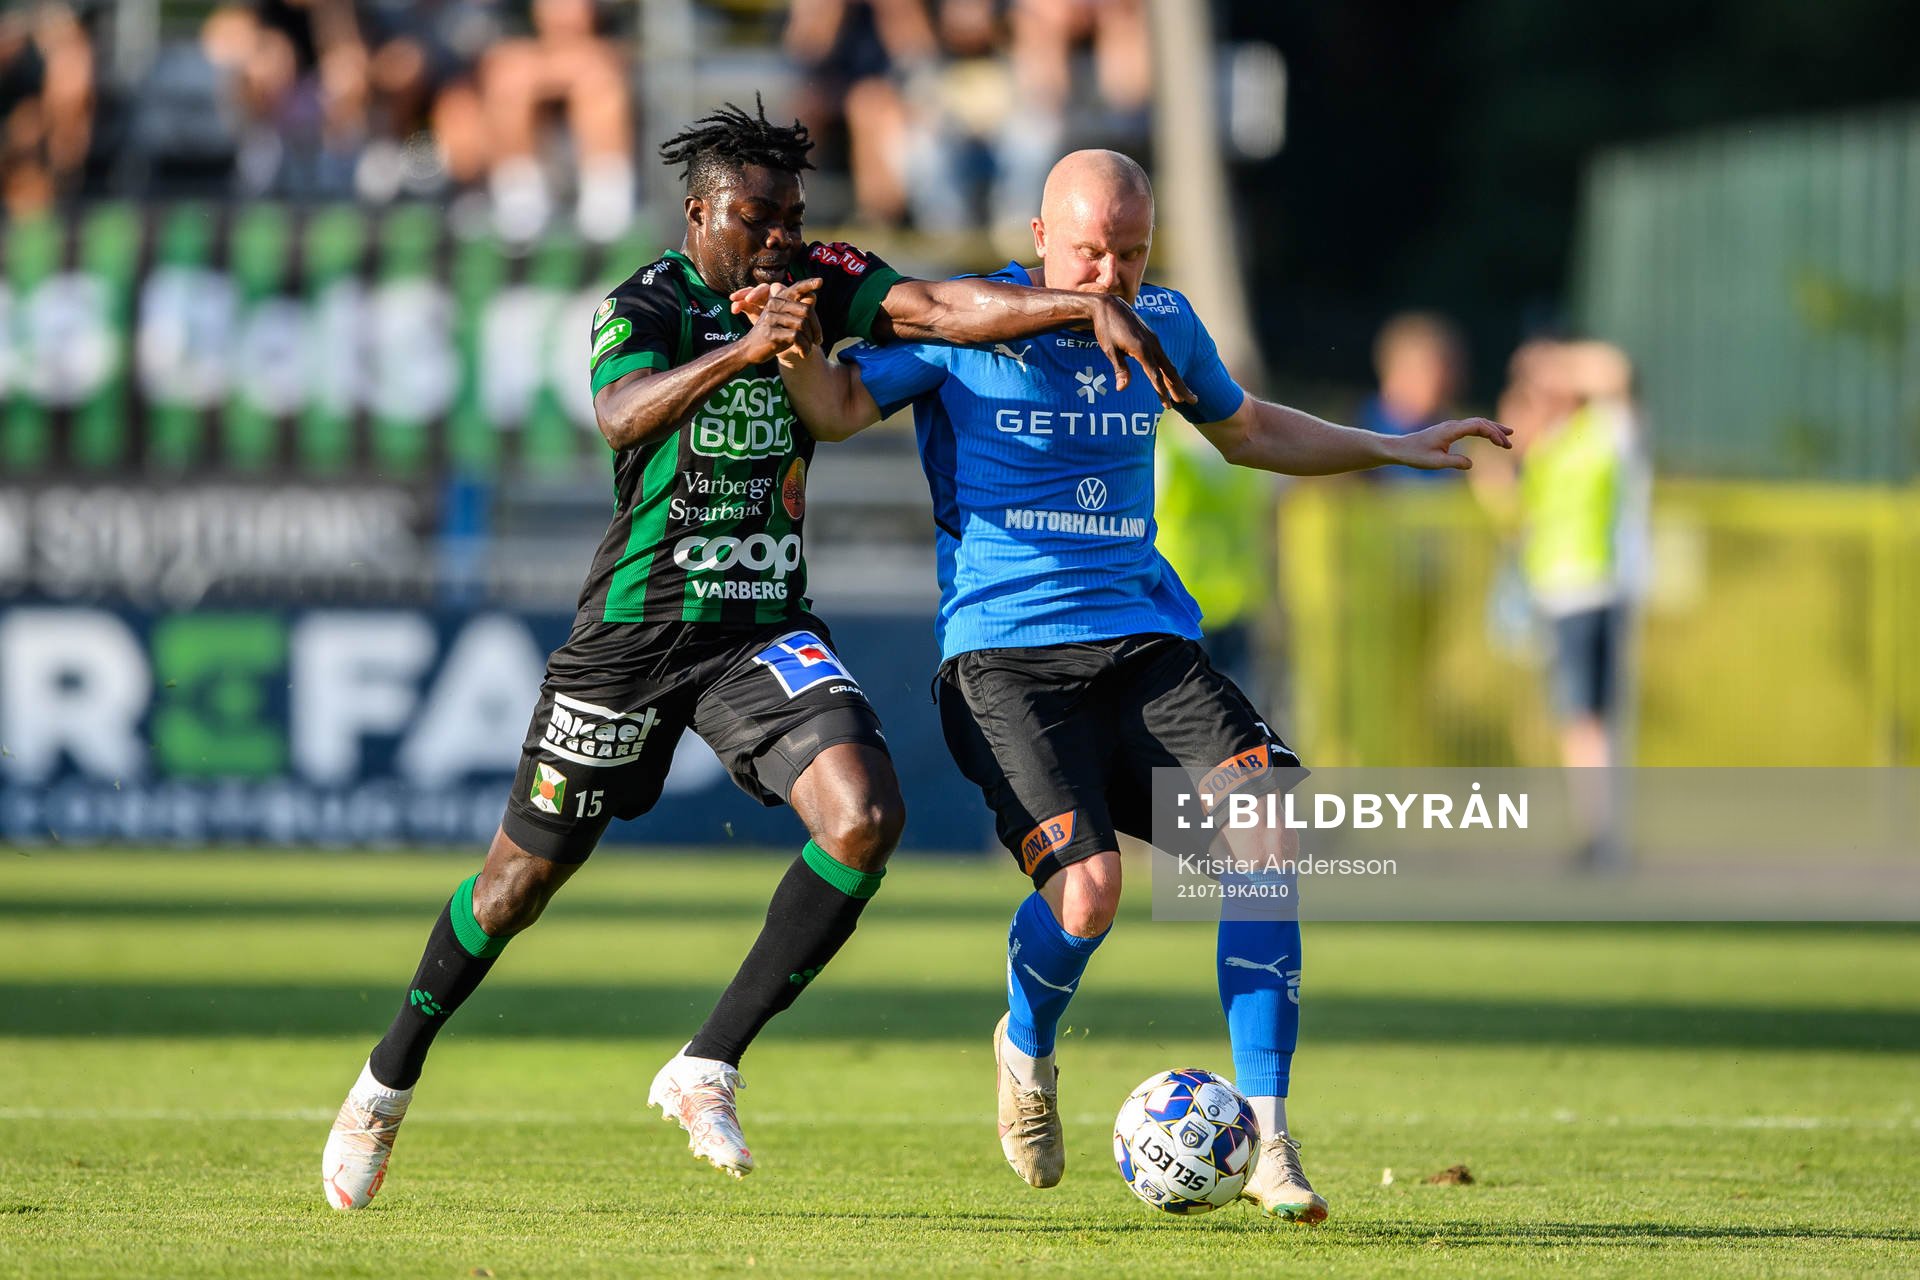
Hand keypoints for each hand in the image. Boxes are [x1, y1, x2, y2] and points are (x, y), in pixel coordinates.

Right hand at [736, 278, 820, 365]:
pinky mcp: (771, 332)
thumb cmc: (773, 335)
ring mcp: (771, 318)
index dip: (808, 284)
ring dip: (809, 340)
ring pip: (802, 324)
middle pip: (807, 310)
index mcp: (778, 300)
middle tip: (818, 341)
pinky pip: (796, 336)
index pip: (796, 289)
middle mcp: (774, 305)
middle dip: (816, 328)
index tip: (820, 281)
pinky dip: (804, 347)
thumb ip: (797, 311)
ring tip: (808, 349)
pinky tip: (803, 353)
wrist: (750, 351)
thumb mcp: (785, 321)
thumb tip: (813, 296)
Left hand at [1086, 295, 1194, 408]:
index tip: (1168, 405)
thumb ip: (1120, 369)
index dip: (1162, 391)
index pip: (1155, 375)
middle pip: (1170, 370)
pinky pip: (1163, 358)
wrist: (1109, 305)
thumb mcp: (1110, 350)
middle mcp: (1152, 345)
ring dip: (1177, 381)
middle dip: (1181, 387)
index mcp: (1142, 349)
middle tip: (1193, 401)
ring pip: (1168, 365)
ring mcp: (1154, 341)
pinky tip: (1170, 378)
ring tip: (1185, 396)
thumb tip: (1122, 389)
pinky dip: (1169, 370)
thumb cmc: (1106, 328)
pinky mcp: (1151, 338)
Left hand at [1393, 417, 1513, 469]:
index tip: (1502, 444)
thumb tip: (1470, 464)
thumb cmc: (1415, 455)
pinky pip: (1471, 427)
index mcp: (1451, 430)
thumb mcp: (1435, 463)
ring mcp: (1451, 427)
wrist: (1400, 448)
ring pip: (1477, 423)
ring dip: (1492, 429)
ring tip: (1508, 436)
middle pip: (1480, 422)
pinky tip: (1490, 436)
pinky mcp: (1450, 431)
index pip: (1478, 426)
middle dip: (1497, 432)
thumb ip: (1454, 462)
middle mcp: (1452, 425)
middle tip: (1509, 444)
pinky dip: (1483, 430)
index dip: (1492, 433)